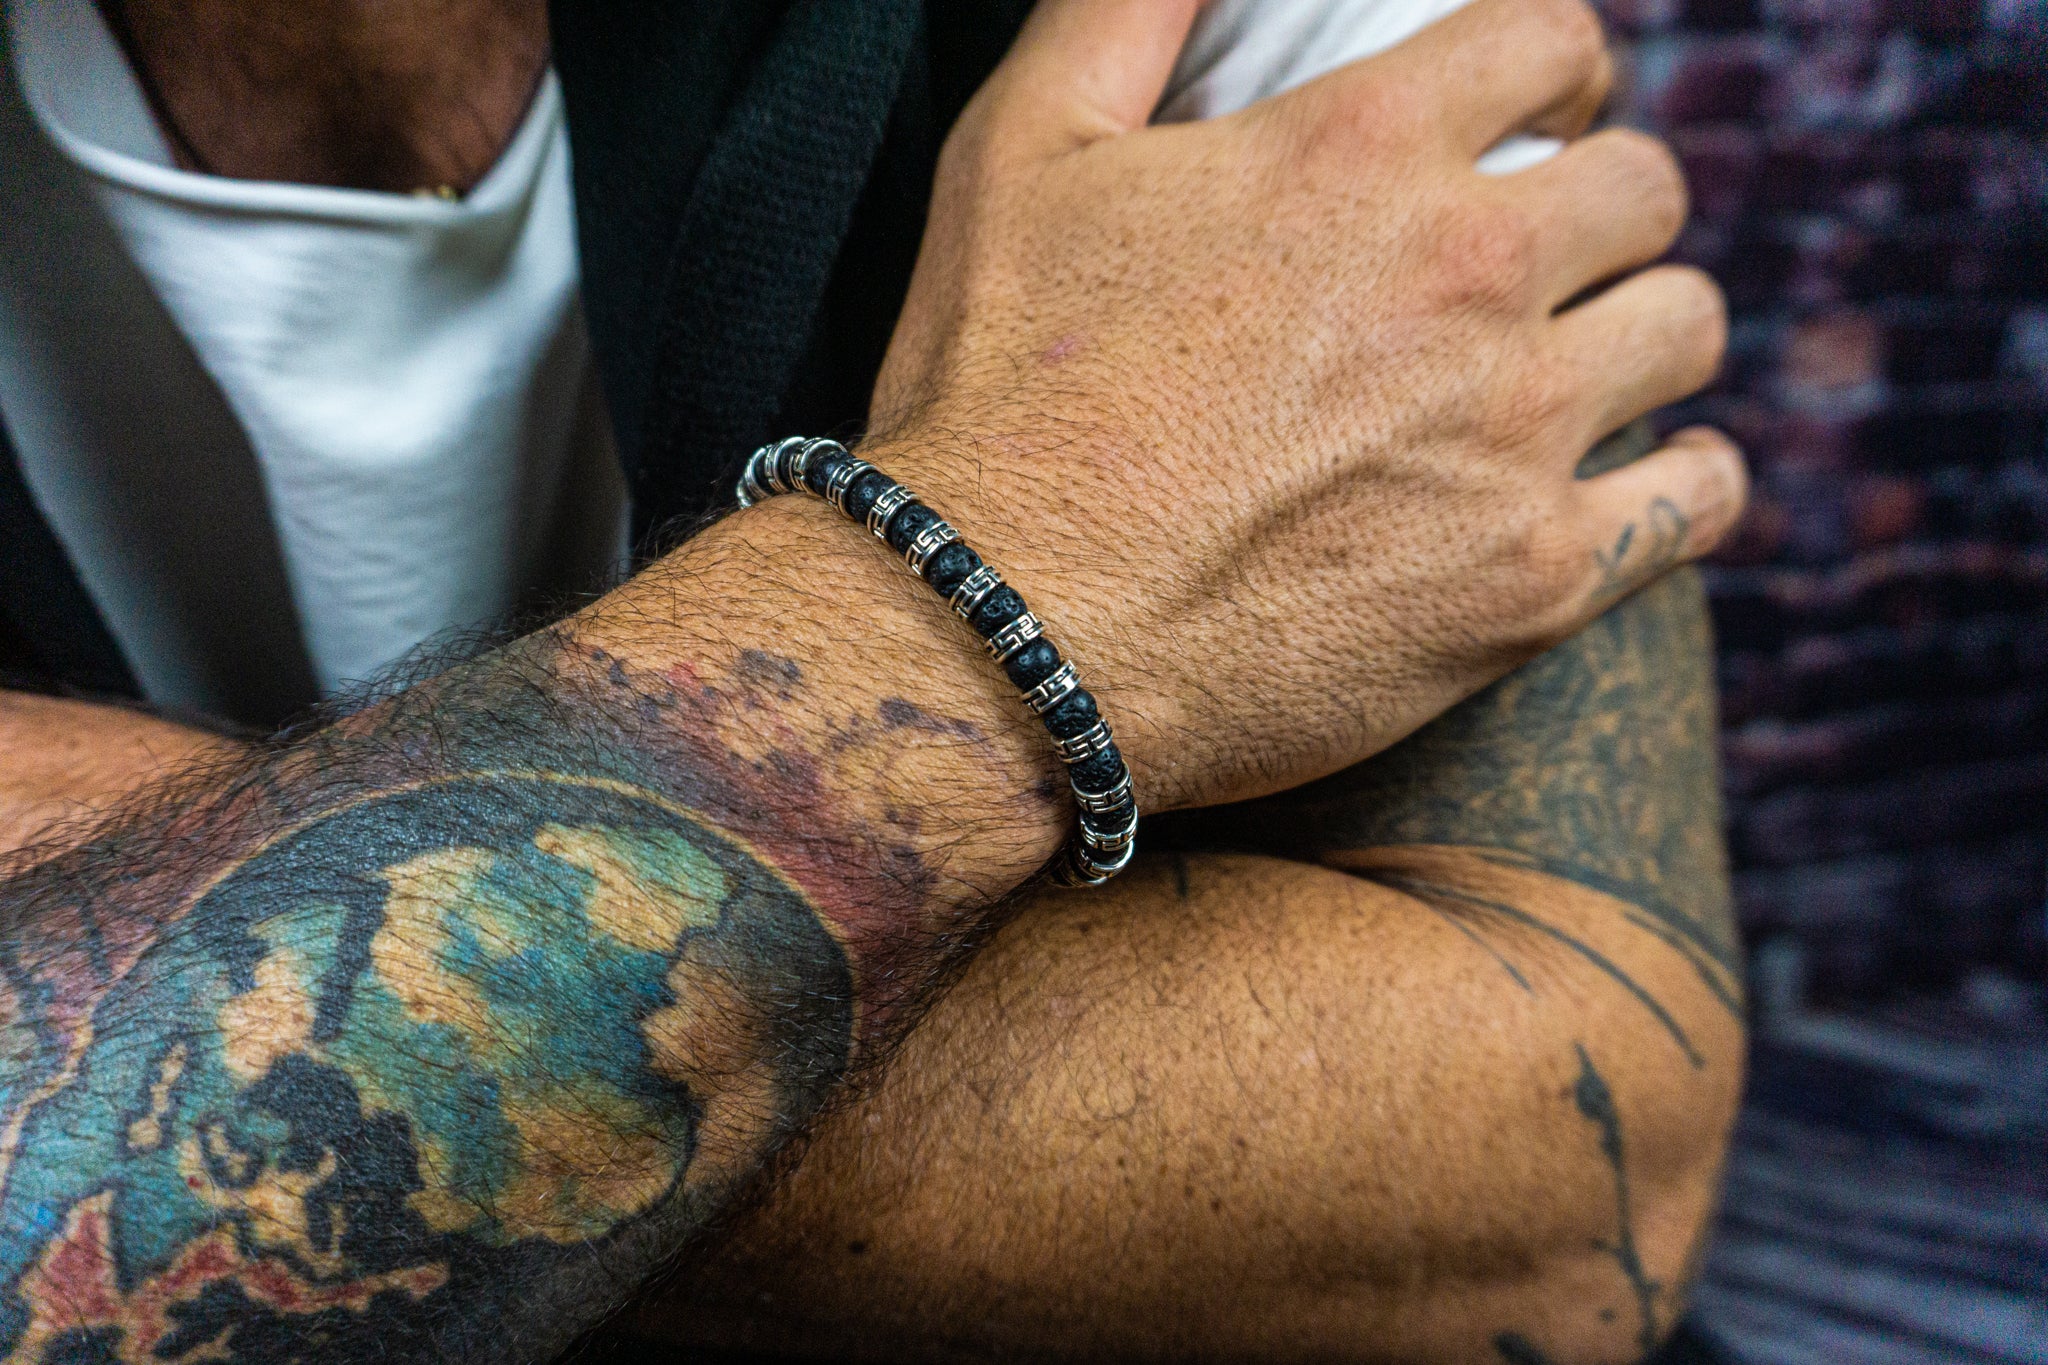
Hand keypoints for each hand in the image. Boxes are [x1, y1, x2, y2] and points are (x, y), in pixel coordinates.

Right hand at [869, 0, 1745, 811]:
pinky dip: (1687, 481)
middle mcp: (1470, 274)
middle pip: (1645, 186)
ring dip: (1648, 329)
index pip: (1551, 39)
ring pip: (1688, 328)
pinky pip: (1695, 502)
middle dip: (1605, 200)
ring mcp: (1514, 431)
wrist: (1002, 633)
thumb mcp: (1020, 150)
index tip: (1539, 114)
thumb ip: (1127, 9)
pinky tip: (1652, 479)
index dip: (1556, 67)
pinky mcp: (1529, 580)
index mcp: (1362, 149)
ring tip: (1594, 363)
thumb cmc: (994, 394)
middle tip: (1558, 249)